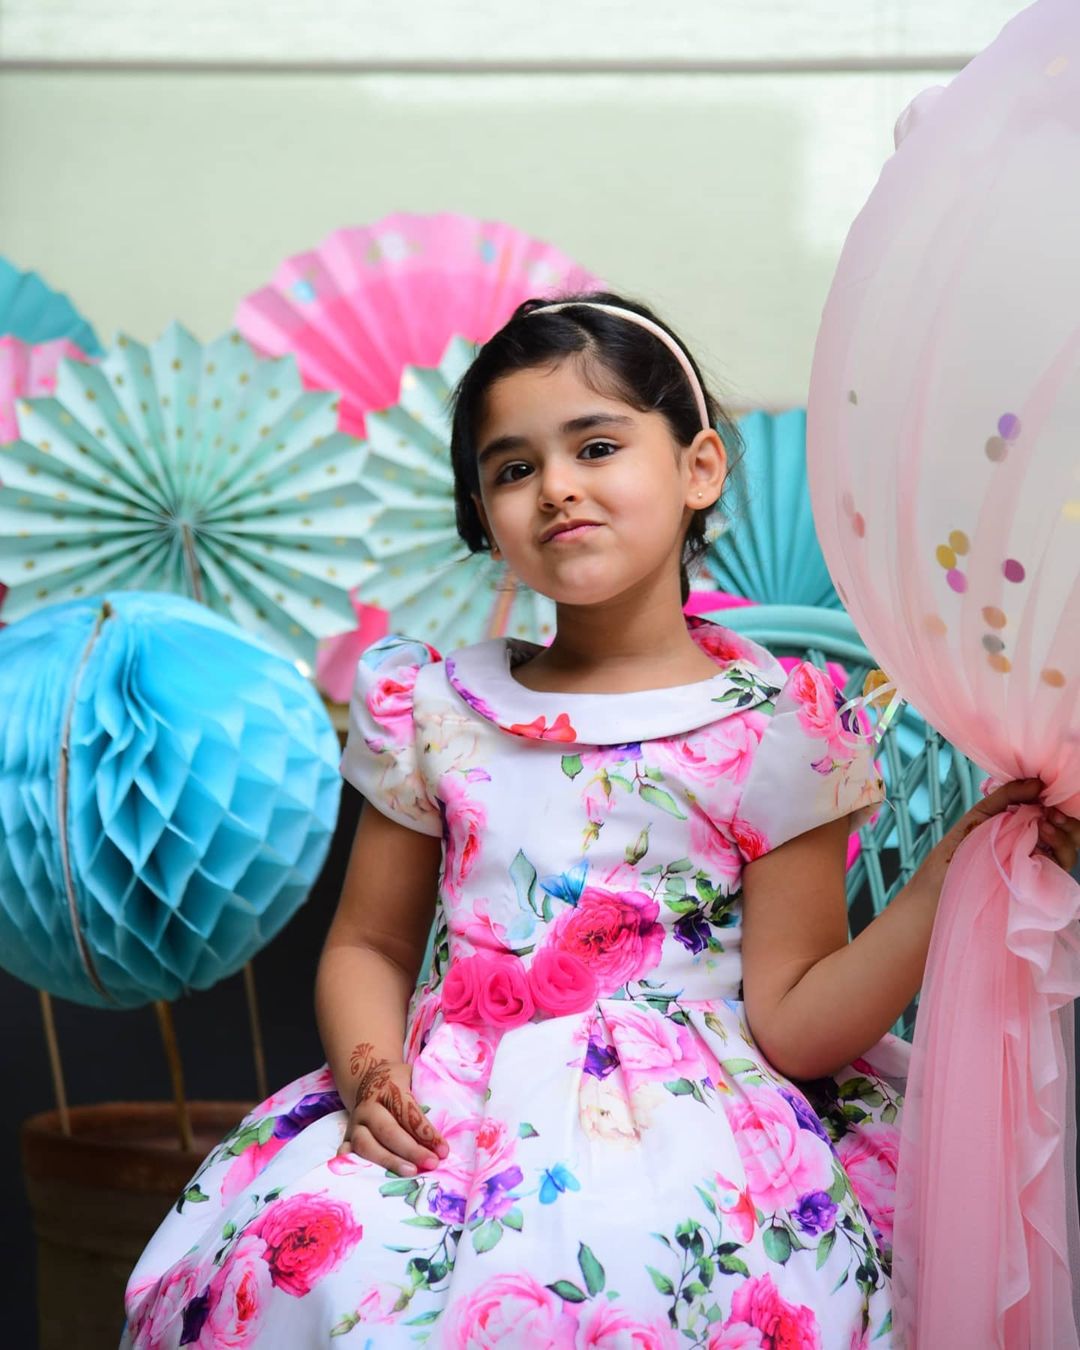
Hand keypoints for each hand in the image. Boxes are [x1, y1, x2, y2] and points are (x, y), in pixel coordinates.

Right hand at [338, 1043, 448, 1176]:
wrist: (370, 1078)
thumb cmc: (400, 1082)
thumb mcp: (414, 1077)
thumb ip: (428, 1092)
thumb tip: (458, 1113)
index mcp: (388, 1088)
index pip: (407, 1111)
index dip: (425, 1131)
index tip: (443, 1149)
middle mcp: (368, 1106)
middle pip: (388, 1130)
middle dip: (410, 1149)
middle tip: (432, 1163)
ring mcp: (355, 1123)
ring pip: (366, 1145)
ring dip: (388, 1161)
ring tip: (410, 1173)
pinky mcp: (347, 1137)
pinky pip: (346, 1153)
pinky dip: (352, 1165)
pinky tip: (366, 1179)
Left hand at [922, 779, 1078, 894]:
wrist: (940, 884)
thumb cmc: (957, 850)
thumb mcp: (981, 815)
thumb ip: (1008, 795)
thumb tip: (1037, 781)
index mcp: (1024, 829)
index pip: (1053, 816)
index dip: (1058, 805)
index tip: (1050, 793)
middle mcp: (1036, 848)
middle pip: (1067, 833)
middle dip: (1068, 819)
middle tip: (1052, 811)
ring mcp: (1038, 867)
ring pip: (1068, 850)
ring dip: (1064, 833)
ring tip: (1046, 822)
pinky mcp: (1038, 885)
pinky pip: (1060, 868)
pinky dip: (1059, 849)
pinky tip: (1043, 838)